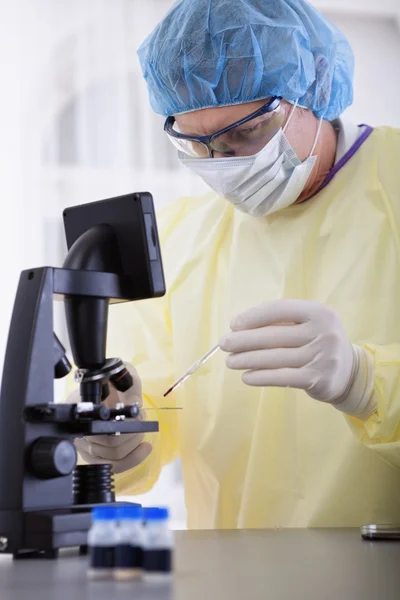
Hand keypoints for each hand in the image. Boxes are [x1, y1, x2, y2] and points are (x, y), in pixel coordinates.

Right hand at [73, 363, 151, 473]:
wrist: (101, 388)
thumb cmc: (112, 380)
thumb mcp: (122, 372)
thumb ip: (130, 384)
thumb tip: (135, 404)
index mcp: (84, 405)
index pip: (102, 422)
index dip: (126, 422)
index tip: (138, 412)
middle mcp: (82, 427)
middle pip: (112, 443)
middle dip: (134, 431)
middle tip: (141, 419)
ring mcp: (86, 444)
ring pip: (114, 455)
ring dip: (135, 442)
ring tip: (142, 429)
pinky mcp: (94, 455)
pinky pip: (113, 465)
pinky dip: (132, 459)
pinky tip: (144, 448)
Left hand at [219, 299, 355, 402]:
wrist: (348, 371)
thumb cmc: (317, 342)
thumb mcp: (307, 324)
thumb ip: (280, 322)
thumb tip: (239, 327)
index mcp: (319, 312)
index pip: (280, 310)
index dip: (254, 316)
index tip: (234, 324)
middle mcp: (323, 332)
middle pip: (274, 336)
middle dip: (244, 340)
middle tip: (224, 344)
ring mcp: (322, 357)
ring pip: (275, 358)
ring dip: (247, 360)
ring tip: (230, 361)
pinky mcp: (317, 379)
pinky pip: (282, 377)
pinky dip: (261, 377)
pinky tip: (246, 377)